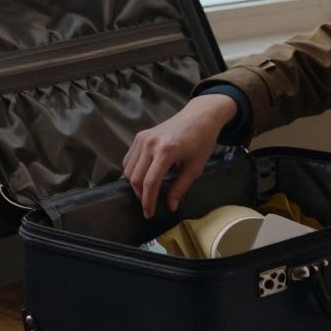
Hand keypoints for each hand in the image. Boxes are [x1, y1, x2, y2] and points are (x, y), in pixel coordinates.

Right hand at [122, 93, 237, 217]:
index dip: (148, 201)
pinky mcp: (139, 136)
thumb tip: (170, 206)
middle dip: (140, 195)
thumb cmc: (202, 141)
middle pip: (135, 178)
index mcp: (166, 151)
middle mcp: (150, 143)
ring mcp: (142, 138)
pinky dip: (132, 171)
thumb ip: (180, 187)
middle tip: (149, 206)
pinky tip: (143, 177)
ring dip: (135, 184)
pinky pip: (129, 159)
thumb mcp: (195, 167)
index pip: (150, 182)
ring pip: (128, 169)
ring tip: (147, 192)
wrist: (200, 116)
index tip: (149, 214)